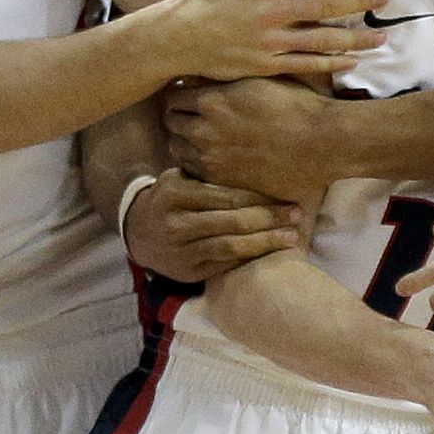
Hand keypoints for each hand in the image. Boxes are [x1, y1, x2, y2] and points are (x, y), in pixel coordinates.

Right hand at [124, 168, 301, 282]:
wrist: (137, 233)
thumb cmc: (168, 197)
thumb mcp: (178, 177)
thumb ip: (207, 174)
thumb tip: (255, 162)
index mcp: (176, 194)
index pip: (226, 196)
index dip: (258, 198)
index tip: (285, 195)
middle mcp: (177, 223)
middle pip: (233, 221)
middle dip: (269, 218)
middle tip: (297, 214)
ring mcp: (182, 251)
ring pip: (232, 247)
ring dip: (266, 242)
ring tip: (292, 237)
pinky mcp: (188, 271)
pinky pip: (224, 264)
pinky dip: (250, 258)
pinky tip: (271, 252)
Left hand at [165, 77, 332, 194]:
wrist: (323, 142)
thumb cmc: (296, 105)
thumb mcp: (259, 79)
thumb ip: (225, 78)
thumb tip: (199, 75)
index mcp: (212, 101)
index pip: (173, 94)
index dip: (183, 93)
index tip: (193, 94)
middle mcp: (204, 130)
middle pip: (170, 121)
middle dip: (181, 116)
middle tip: (196, 115)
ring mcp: (211, 158)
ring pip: (177, 147)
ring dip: (186, 140)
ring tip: (205, 137)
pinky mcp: (223, 180)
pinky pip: (192, 170)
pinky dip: (197, 162)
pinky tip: (215, 156)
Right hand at [168, 0, 385, 79]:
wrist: (179, 36)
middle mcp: (273, 12)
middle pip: (325, 6)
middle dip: (358, 1)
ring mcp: (271, 40)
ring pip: (322, 39)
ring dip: (355, 38)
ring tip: (381, 36)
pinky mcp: (266, 64)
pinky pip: (305, 64)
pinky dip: (331, 64)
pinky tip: (352, 61)